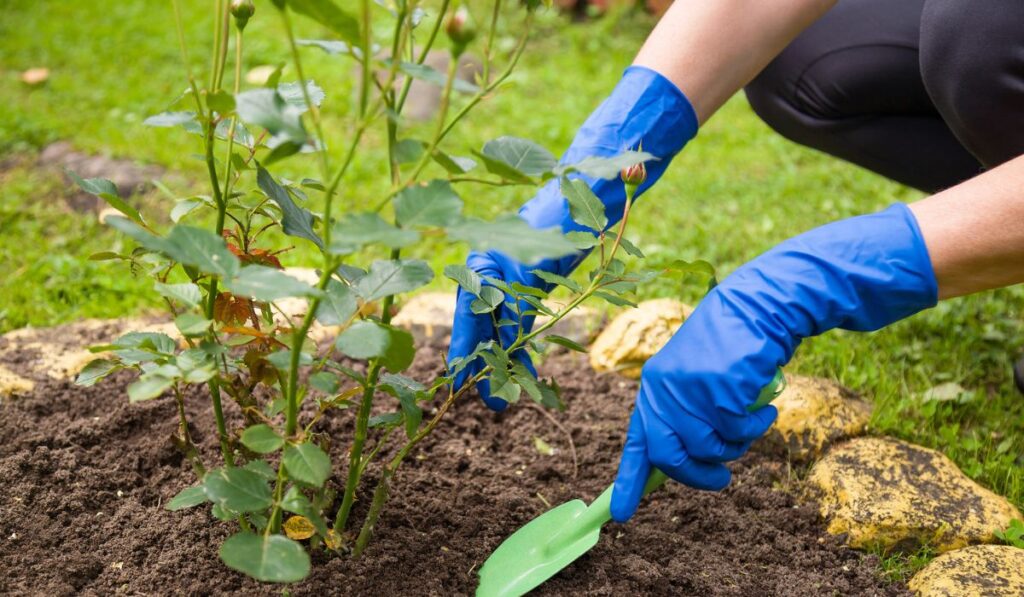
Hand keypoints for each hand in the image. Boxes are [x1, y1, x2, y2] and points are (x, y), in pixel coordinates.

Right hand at [446, 66, 699, 409]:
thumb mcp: (534, 274)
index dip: (465, 354)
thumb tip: (508, 352)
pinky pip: (519, 324)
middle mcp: (486, 276)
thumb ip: (519, 311)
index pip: (467, 319)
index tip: (461, 385)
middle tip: (493, 400)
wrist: (581, 196)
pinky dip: (523, 346)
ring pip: (500, 330)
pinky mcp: (525, 287)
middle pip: (480, 329)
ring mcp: (504, 282)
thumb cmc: (555, 225)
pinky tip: (528, 371)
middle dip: (486, 365)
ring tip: (508, 396)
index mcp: (478, 268)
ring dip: (506, 361)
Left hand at [610, 204, 938, 521]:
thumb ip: (681, 415)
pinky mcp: (719, 389)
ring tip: (748, 422)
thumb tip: (670, 463)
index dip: (629, 480)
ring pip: (709, 447)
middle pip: (670, 456)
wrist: (756, 307)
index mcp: (653, 387)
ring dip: (735, 444)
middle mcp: (663, 390)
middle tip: (722, 478)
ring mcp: (689, 390)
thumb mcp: (693, 379)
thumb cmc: (729, 348)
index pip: (637, 441)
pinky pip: (738, 431)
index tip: (621, 515)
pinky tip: (764, 407)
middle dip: (698, 475)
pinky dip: (756, 426)